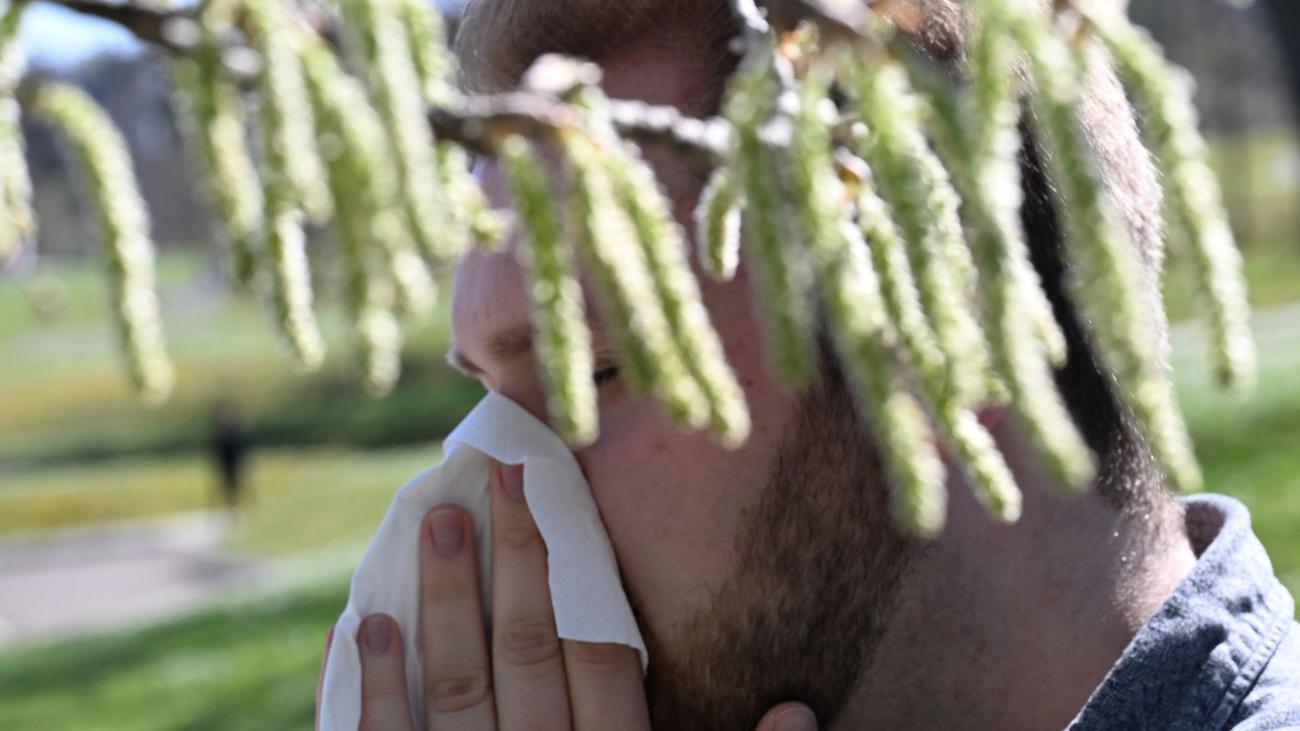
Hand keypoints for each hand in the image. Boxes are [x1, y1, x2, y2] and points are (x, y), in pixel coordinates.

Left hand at [316, 459, 817, 730]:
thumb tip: (801, 708)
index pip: (601, 654)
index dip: (578, 570)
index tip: (556, 497)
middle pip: (528, 654)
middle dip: (513, 563)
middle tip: (493, 478)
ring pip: (456, 688)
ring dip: (443, 604)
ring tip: (434, 522)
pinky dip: (368, 689)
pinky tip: (360, 625)